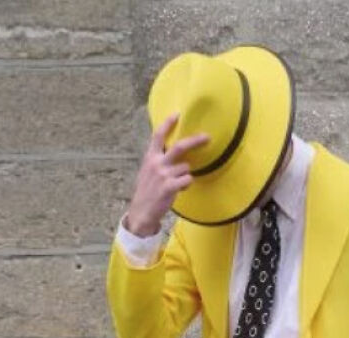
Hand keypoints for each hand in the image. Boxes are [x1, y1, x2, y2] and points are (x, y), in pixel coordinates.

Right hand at [124, 113, 209, 235]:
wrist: (141, 212)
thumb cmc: (147, 191)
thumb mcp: (148, 171)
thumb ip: (158, 160)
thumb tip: (173, 151)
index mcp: (150, 157)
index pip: (158, 135)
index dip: (168, 124)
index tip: (177, 114)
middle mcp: (156, 163)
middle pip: (179, 147)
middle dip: (195, 141)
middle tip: (207, 137)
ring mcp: (163, 175)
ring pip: (186, 167)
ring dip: (186, 175)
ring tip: (178, 184)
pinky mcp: (169, 187)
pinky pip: (188, 180)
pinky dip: (187, 184)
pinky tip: (179, 189)